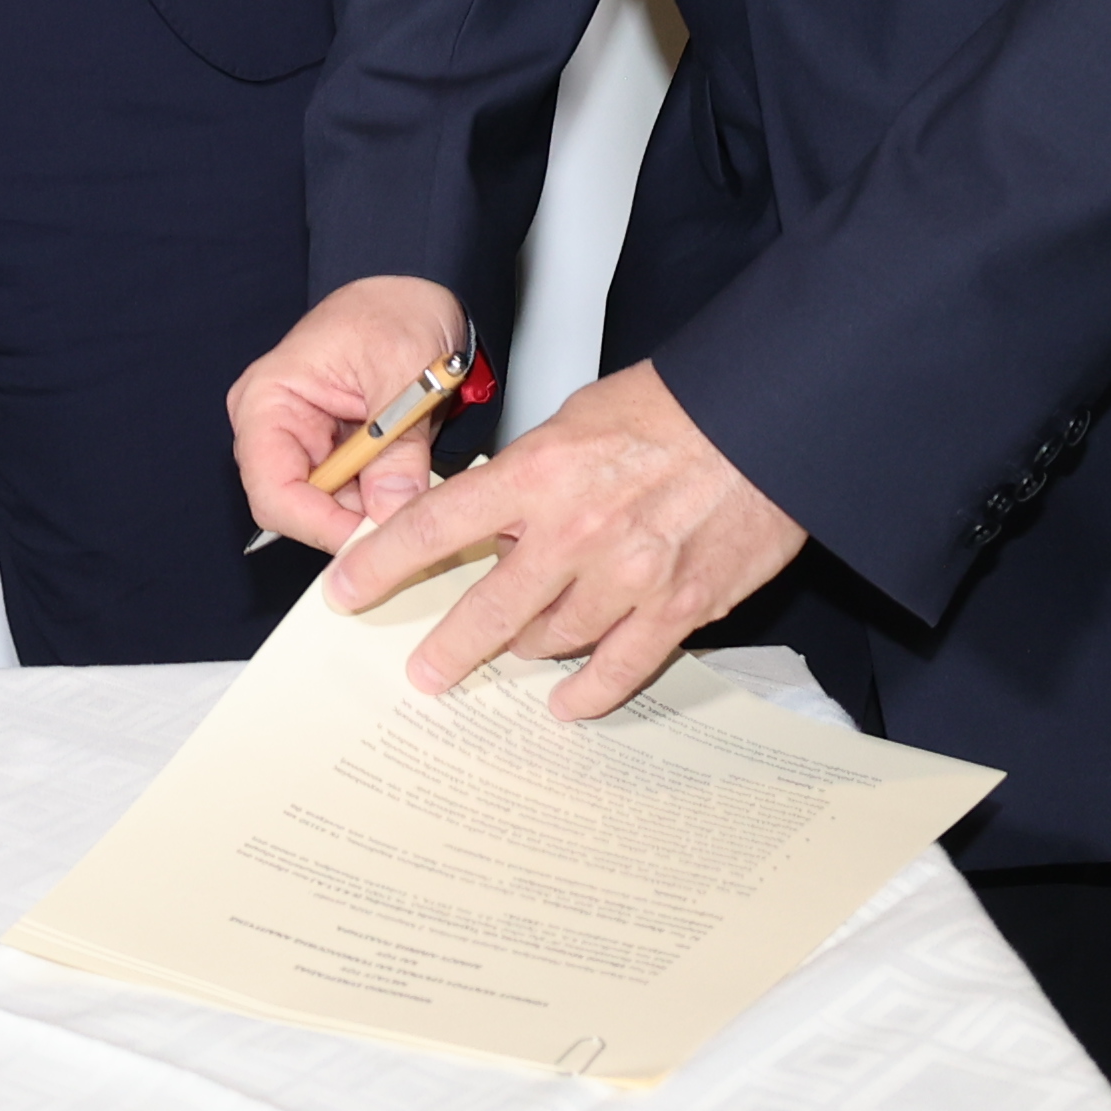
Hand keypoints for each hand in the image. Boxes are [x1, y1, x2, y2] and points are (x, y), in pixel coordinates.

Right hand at [232, 276, 472, 552]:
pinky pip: (351, 499)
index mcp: (268, 399)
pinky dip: (383, 496)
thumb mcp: (405, 373)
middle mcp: (273, 428)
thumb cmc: (396, 312)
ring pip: (330, 511)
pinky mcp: (330, 456)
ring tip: (417, 476)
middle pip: (298, 510)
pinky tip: (409, 475)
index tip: (376, 539)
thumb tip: (390, 514)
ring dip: (375, 506)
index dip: (321, 526)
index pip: (273, 491)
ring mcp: (302, 444)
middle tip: (408, 514)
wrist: (417, 297)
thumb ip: (398, 448)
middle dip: (354, 518)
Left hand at [322, 359, 808, 721]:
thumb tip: (493, 518)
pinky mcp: (678, 607)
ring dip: (524, 652)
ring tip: (509, 656)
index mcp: (538, 472)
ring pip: (552, 640)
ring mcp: (627, 576)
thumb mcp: (576, 419)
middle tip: (423, 671)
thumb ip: (529, 474)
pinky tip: (566, 704)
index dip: (381, 562)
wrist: (763, 417)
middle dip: (448, 646)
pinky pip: (620, 668)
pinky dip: (588, 693)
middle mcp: (574, 531)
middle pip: (489, 608)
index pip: (435, 525)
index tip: (348, 588)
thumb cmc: (674, 407)